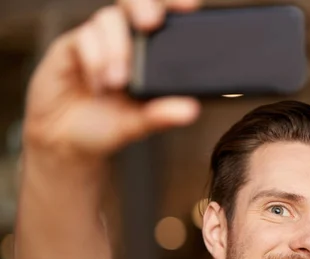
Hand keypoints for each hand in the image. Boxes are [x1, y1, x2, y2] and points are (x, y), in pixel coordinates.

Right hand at [23, 0, 201, 163]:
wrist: (65, 141)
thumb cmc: (106, 126)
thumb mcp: (138, 125)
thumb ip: (161, 115)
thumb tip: (191, 110)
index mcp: (149, 55)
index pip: (165, 19)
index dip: (176, 5)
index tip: (190, 7)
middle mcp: (124, 41)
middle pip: (136, 4)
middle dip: (144, 6)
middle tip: (150, 23)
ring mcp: (98, 41)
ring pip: (109, 18)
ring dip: (116, 48)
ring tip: (117, 82)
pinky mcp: (71, 47)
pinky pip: (83, 36)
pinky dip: (94, 58)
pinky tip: (97, 85)